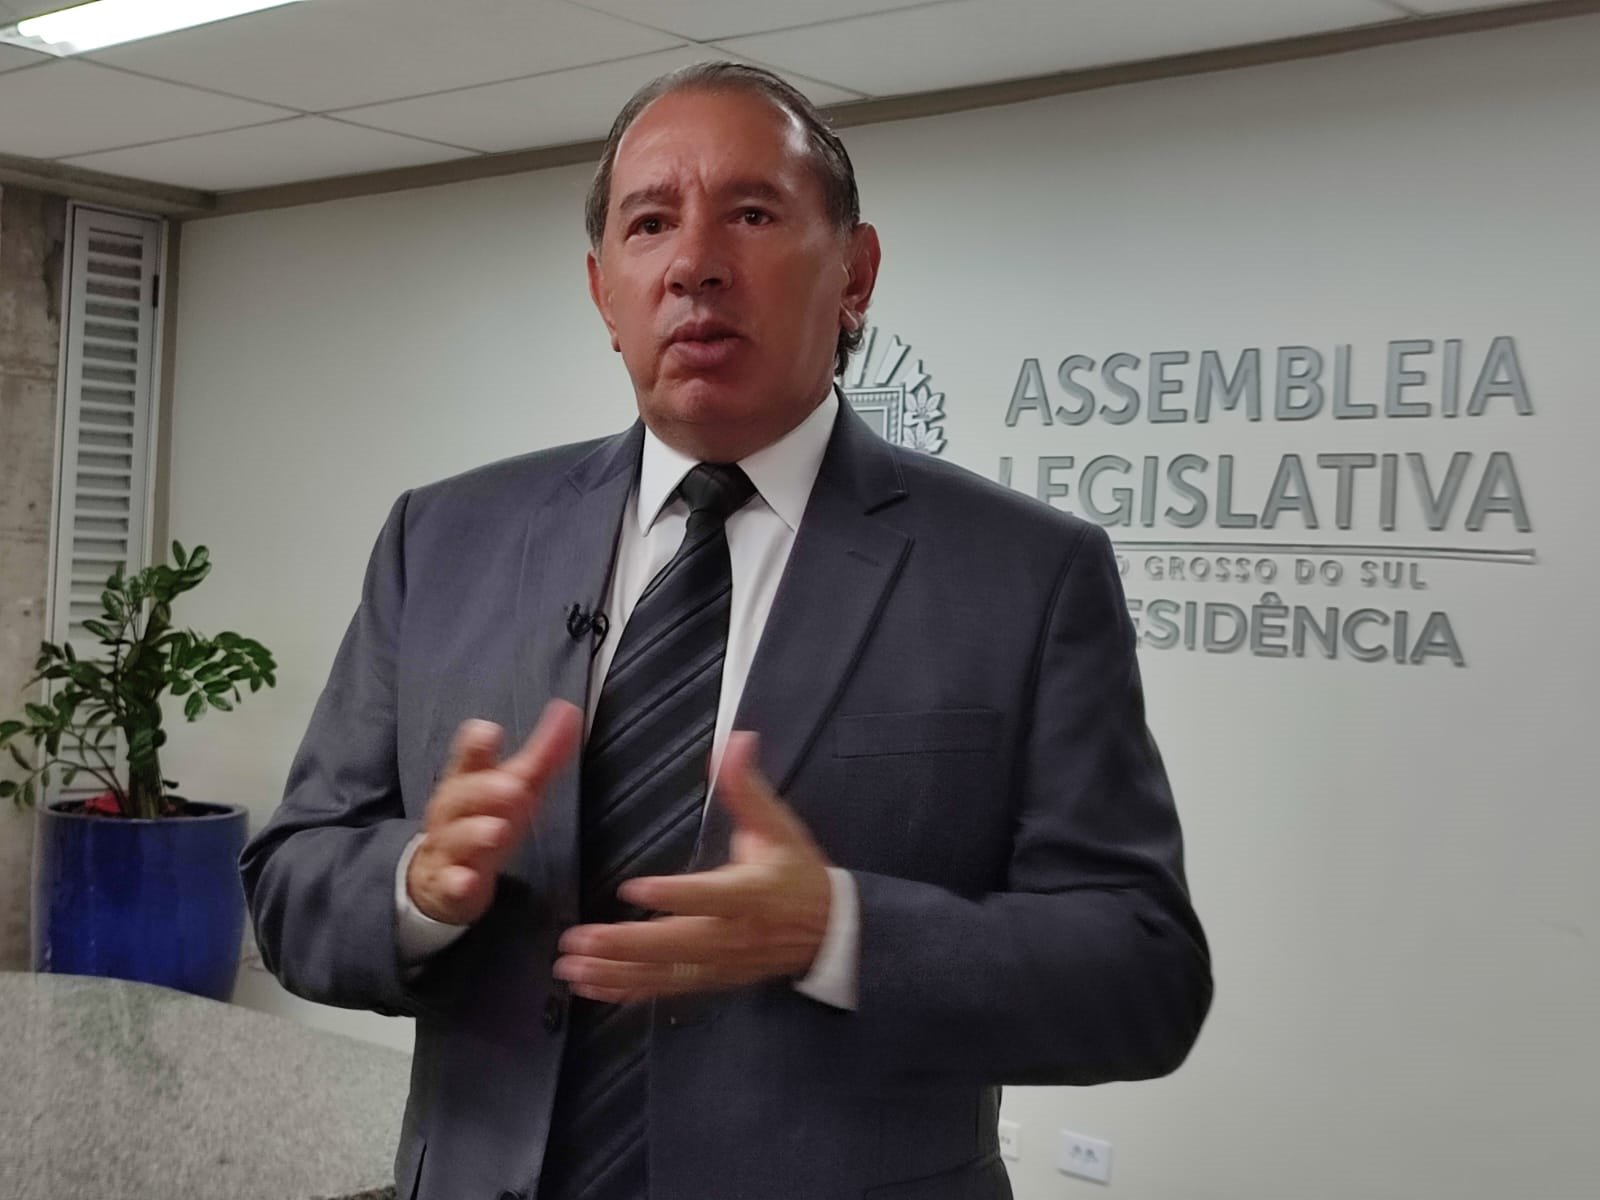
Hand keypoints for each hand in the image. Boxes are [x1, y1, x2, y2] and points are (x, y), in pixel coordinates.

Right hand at [407, 700, 581, 925]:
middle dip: (484, 790)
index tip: (488, 731)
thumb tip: (570, 710)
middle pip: (461, 797)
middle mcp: (452, 812)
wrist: (439, 876)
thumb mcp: (514, 784)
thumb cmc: (483, 817)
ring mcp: (448, 849)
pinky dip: (458, 883)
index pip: (469, 760)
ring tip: (496, 830)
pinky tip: (467, 881)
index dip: (475, 746)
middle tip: (513, 788)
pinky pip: (450, 884)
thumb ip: (543, 752)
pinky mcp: (449, 885)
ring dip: (474, 834)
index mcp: (467, 782)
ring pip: (456, 839)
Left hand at [554, 732, 832, 1002]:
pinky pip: (665, 989)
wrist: (829, 930)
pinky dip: (627, 991)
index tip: (633, 888)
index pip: (709, 896)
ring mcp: (720, 963)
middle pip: (676, 944)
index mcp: (750, 893)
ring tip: (572, 966)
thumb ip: (747, 787)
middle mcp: (732, 934)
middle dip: (625, 944)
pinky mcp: (710, 979)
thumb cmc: (797, 872)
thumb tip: (736, 741)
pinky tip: (592, 987)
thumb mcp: (778, 825)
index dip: (674, 894)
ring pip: (664, 973)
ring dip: (616, 971)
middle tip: (579, 940)